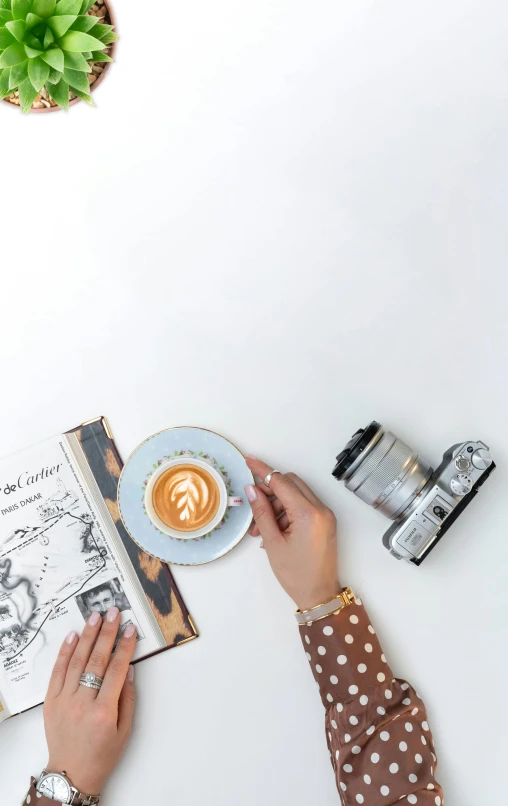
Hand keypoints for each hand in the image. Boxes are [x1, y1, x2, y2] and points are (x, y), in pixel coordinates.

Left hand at [43, 607, 136, 795]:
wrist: (71, 773)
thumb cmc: (102, 754)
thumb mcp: (125, 730)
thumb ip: (127, 698)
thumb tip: (128, 669)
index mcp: (104, 712)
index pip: (116, 670)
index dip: (124, 647)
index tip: (129, 629)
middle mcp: (83, 704)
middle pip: (97, 660)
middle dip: (107, 633)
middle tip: (113, 612)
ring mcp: (64, 701)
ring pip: (76, 661)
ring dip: (87, 636)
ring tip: (95, 617)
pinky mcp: (51, 701)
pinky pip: (57, 672)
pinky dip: (65, 652)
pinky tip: (74, 636)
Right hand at [244, 457, 339, 610]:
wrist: (319, 594)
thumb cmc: (296, 574)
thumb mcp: (273, 543)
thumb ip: (262, 512)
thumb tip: (252, 489)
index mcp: (308, 514)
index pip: (282, 482)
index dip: (263, 471)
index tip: (248, 461)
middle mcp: (320, 509)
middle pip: (291, 483)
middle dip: (270, 490)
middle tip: (254, 505)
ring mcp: (325, 515)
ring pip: (296, 493)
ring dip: (277, 504)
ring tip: (261, 529)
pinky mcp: (325, 521)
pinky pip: (303, 505)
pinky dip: (287, 511)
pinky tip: (274, 530)